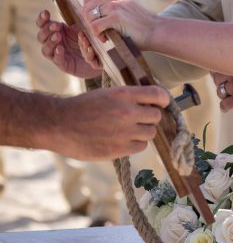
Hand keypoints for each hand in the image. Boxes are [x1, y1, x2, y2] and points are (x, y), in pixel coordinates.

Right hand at [36, 9, 100, 78]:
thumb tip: (75, 6)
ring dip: (50, 42)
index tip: (46, 12)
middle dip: (47, 30)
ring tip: (57, 36)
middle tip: (56, 26)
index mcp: (55, 31)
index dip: (42, 19)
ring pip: (46, 50)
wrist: (98, 57)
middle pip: (41, 37)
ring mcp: (56, 54)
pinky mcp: (63, 65)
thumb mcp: (82, 27)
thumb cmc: (88, 40)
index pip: (42, 25)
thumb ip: (77, 19)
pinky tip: (60, 48)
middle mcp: (53, 43)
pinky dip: (57, 54)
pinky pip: (57, 60)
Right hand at [54, 84, 169, 159]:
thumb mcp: (106, 94)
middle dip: (150, 117)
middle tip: (140, 119)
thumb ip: (128, 98)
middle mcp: (128, 112)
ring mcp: (125, 132)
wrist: (60, 124)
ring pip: (151, 133)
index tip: (162, 103)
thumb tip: (149, 102)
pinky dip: (135, 144)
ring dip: (143, 132)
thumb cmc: (82, 107)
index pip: (157, 94)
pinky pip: (140, 146)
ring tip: (129, 130)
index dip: (163, 99)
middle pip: (156, 116)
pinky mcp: (120, 149)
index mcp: (124, 94)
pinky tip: (123, 140)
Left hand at [83, 0, 157, 47]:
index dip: (88, 14)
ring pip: (89, 17)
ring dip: (93, 30)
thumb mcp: (122, 8)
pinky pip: (95, 26)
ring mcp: (114, 4)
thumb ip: (107, 6)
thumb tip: (85, 13)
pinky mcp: (116, 16)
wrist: (156, 31)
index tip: (97, 24)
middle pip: (85, 8)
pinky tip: (106, 38)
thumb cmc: (138, 24)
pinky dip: (98, 35)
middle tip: (99, 32)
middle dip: (89, 22)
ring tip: (104, 35)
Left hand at [212, 73, 232, 113]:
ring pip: (220, 92)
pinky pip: (224, 104)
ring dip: (224, 95)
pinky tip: (226, 109)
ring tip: (229, 97)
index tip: (221, 74)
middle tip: (226, 87)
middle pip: (218, 79)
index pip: (220, 66)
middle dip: (221, 83)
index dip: (219, 72)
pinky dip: (224, 107)